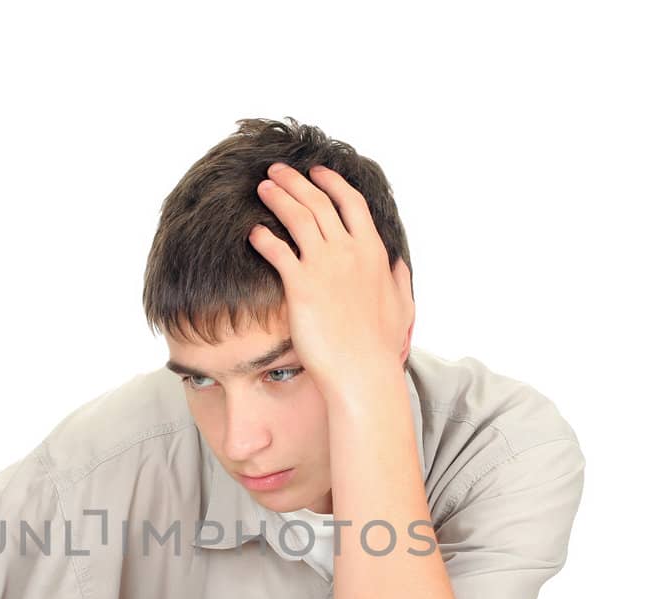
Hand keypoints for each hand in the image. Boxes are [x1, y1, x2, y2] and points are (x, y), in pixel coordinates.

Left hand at [248, 162, 413, 401]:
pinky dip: (263, 237)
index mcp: (374, 252)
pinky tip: (253, 232)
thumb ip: (398, 278)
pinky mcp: (301, 285)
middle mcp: (349, 251)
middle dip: (296, 181)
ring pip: (297, 217)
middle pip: (319, 202)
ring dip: (278, 197)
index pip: (352, 203)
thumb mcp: (401, 305)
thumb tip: (398, 262)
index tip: (317, 172)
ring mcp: (325, 266)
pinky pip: (277, 251)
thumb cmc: (380, 345)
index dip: (332, 183)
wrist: (362, 371)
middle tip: (277, 171)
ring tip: (262, 188)